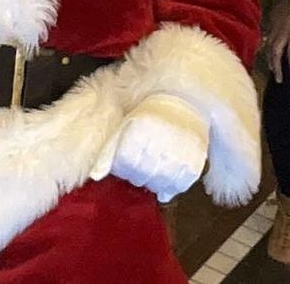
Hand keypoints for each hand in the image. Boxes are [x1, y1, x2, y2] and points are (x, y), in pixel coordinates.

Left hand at [89, 94, 208, 202]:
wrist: (182, 104)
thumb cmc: (148, 117)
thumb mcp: (124, 127)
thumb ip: (107, 152)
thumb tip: (94, 177)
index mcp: (139, 131)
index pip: (125, 166)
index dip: (124, 168)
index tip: (128, 161)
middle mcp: (160, 143)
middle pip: (141, 177)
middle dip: (138, 175)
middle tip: (143, 164)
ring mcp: (179, 154)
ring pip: (160, 185)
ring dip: (155, 182)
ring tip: (156, 168)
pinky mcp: (195, 163)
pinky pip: (179, 186)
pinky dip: (172, 185)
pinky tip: (169, 174)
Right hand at [267, 0, 289, 84]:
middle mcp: (284, 31)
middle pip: (276, 53)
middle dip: (277, 68)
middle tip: (280, 80)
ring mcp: (276, 25)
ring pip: (270, 46)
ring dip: (271, 60)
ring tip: (273, 70)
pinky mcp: (273, 20)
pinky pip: (268, 37)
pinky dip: (267, 47)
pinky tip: (268, 52)